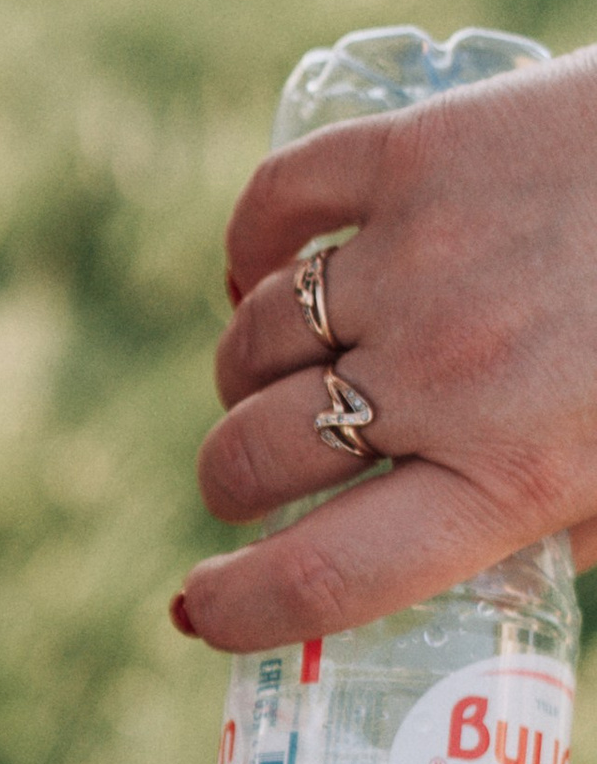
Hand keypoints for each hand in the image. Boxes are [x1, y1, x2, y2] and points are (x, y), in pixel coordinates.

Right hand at [181, 45, 596, 647]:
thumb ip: (573, 531)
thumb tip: (492, 572)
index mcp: (511, 480)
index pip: (323, 576)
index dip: (239, 607)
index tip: (202, 609)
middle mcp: (444, 380)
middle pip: (254, 459)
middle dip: (230, 484)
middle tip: (252, 483)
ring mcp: (417, 261)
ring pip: (252, 343)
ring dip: (245, 374)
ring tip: (284, 375)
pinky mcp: (413, 154)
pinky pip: (272, 206)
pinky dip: (247, 249)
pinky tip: (259, 271)